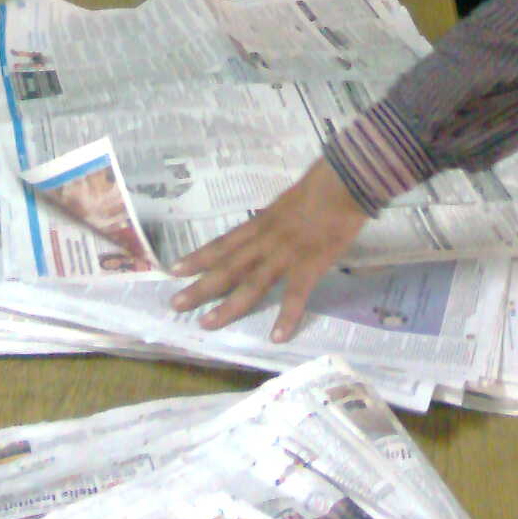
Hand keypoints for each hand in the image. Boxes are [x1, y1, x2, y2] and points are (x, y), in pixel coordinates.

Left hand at [170, 159, 368, 340]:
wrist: (343, 181)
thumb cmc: (320, 186)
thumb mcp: (288, 202)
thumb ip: (276, 220)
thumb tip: (270, 230)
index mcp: (261, 223)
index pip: (223, 243)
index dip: (198, 257)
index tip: (174, 270)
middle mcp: (265, 239)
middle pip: (227, 266)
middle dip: (200, 286)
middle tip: (175, 304)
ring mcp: (285, 253)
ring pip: (251, 283)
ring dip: (229, 306)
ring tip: (207, 324)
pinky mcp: (309, 264)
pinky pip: (296, 294)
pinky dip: (287, 316)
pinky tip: (277, 337)